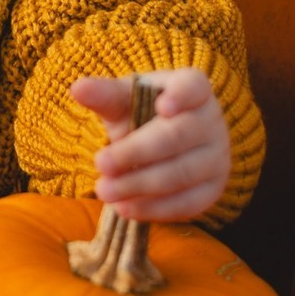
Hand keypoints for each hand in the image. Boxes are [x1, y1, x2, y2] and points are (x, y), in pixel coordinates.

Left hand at [69, 68, 229, 222]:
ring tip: (105, 191)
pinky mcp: (213, 190)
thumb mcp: (124, 97)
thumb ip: (104, 93)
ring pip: (181, 174)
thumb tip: (77, 88)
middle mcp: (211, 122)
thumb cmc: (142, 109)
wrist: (163, 137)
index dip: (181, 97)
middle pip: (177, 137)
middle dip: (136, 153)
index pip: (193, 87)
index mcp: (193, 88)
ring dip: (140, 185)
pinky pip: (187, 203)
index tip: (162, 107)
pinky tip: (125, 208)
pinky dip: (154, 208)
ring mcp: (217, 158)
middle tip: (101, 163)